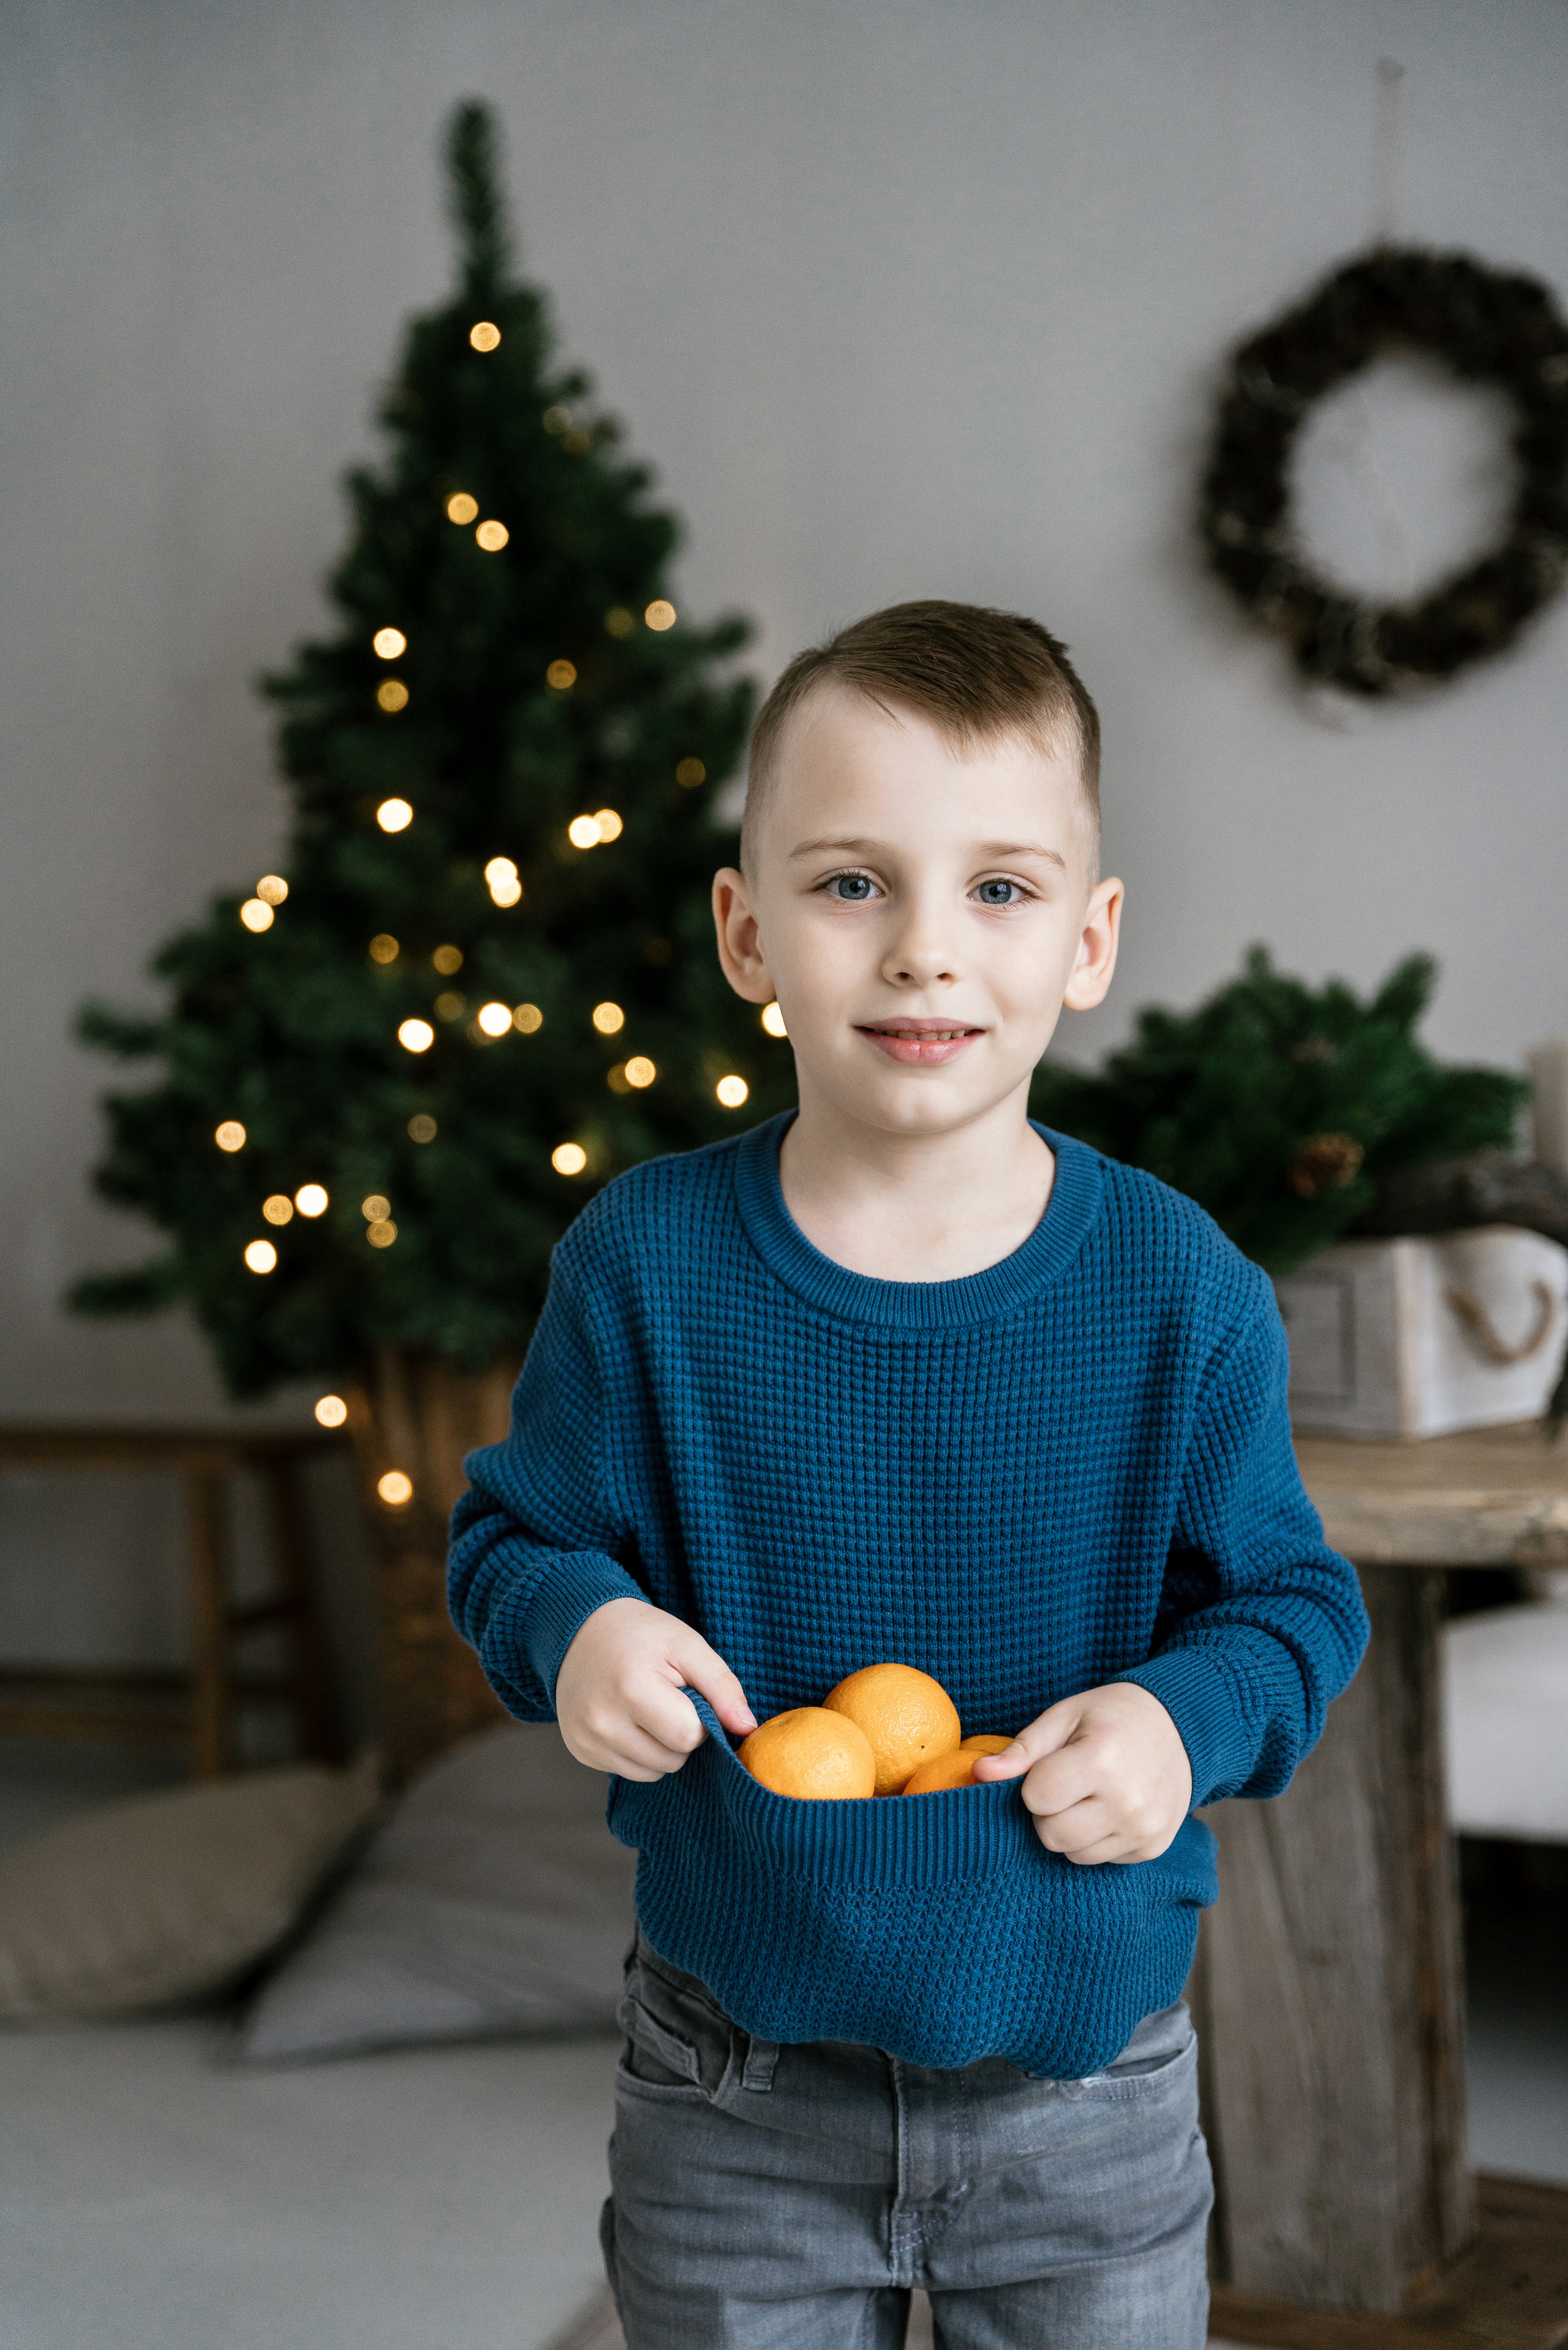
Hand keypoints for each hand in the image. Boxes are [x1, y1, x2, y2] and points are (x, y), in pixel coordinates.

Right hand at [555, 1597, 756, 1779]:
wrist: (580, 1629)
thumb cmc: (641, 1635)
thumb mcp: (687, 1646)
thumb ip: (723, 1687)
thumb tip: (748, 1729)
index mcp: (630, 1689)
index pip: (687, 1737)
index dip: (699, 1719)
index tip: (688, 1694)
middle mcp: (602, 1721)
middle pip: (672, 1760)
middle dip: (681, 1735)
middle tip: (667, 1699)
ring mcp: (587, 1740)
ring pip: (652, 1773)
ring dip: (662, 1748)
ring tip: (648, 1709)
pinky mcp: (580, 1751)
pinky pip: (628, 1772)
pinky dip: (639, 1752)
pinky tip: (629, 1720)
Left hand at [970, 1682, 1191, 1863]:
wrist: (1183, 1728)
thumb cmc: (1113, 1717)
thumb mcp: (1065, 1716)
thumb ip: (1022, 1749)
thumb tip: (979, 1774)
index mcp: (1101, 1760)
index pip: (1036, 1797)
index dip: (1034, 1782)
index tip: (1052, 1764)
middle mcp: (1127, 1802)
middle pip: (1050, 1835)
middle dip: (1047, 1811)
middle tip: (1067, 1783)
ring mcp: (1143, 1830)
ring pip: (1073, 1854)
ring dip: (1070, 1829)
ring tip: (1090, 1795)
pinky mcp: (1152, 1848)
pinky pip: (1101, 1861)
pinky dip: (1096, 1839)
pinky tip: (1110, 1809)